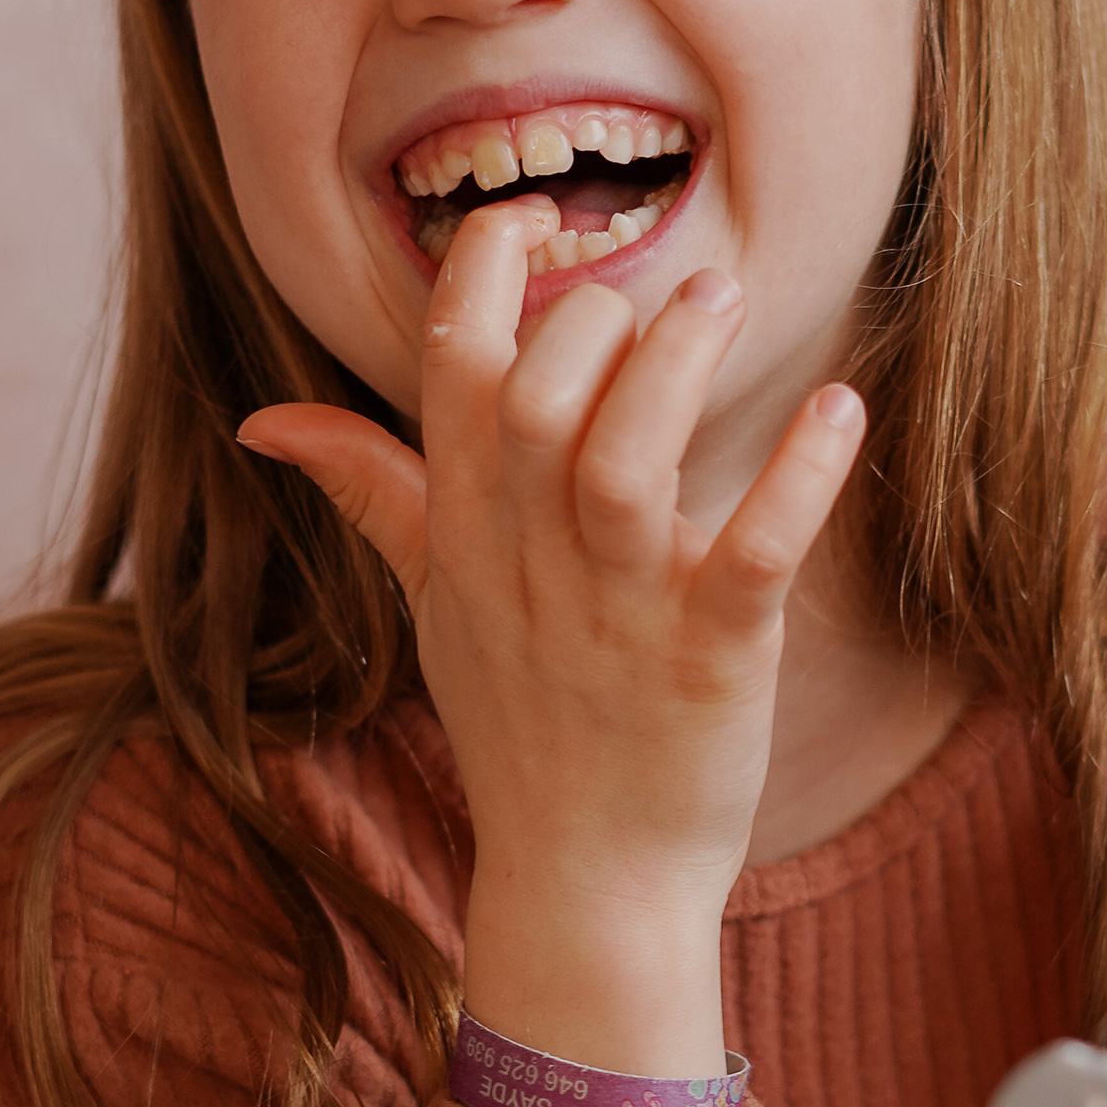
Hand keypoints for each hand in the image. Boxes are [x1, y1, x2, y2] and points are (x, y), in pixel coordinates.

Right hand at [238, 199, 865, 1072]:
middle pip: (535, 400)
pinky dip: (800, 475)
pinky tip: (840, 409)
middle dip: (592, 318)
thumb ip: (368, 491)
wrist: (587, 883)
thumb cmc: (518, 725)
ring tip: (726, 299)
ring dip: (680, 365)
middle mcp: (533, 565)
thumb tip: (266, 419)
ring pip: (628, 461)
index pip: (449, 373)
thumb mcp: (430, 600)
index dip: (484, 275)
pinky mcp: (712, 660)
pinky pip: (755, 551)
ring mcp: (623, 615)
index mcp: (466, 535)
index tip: (530, 222)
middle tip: (665, 289)